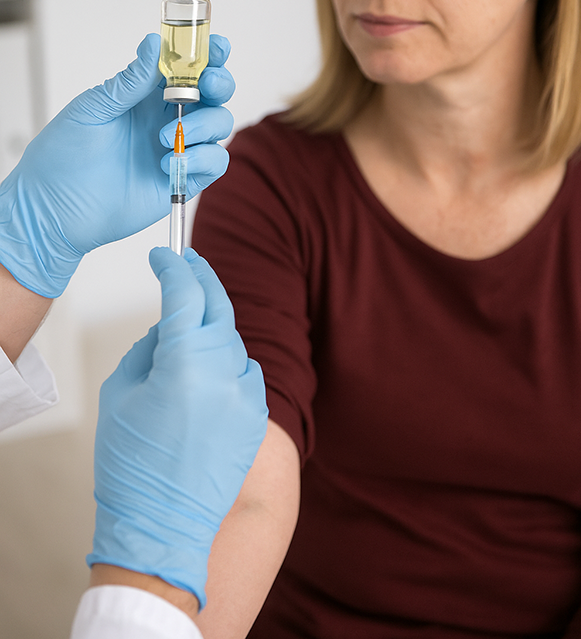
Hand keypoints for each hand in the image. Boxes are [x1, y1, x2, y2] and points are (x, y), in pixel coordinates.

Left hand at [0, 32, 233, 296]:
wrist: (55, 208)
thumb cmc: (64, 154)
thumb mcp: (94, 108)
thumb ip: (130, 81)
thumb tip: (155, 43)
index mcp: (146, 94)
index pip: (187, 67)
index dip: (208, 53)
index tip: (217, 46)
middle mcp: (167, 118)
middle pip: (215, 93)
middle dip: (219, 83)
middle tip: (207, 85)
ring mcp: (178, 149)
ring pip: (219, 125)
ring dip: (203, 125)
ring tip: (164, 139)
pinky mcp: (184, 180)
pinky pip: (215, 163)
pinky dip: (201, 159)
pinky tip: (167, 165)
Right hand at [87, 247, 267, 608]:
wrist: (162, 528)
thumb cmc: (131, 467)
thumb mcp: (120, 393)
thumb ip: (148, 348)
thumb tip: (168, 327)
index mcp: (185, 364)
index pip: (186, 293)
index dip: (174, 267)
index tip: (165, 256)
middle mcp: (225, 374)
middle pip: (218, 306)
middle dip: (203, 279)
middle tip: (190, 262)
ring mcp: (247, 396)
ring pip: (232, 341)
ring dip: (211, 329)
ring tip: (184, 340)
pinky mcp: (258, 417)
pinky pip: (244, 372)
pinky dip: (227, 363)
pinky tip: (207, 375)